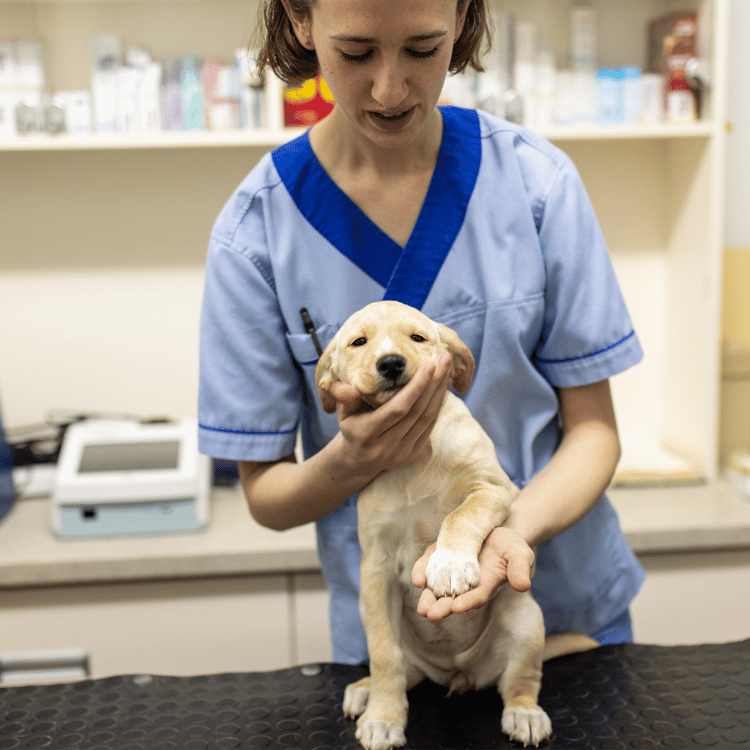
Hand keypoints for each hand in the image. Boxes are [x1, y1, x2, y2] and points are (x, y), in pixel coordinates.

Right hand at [328, 354, 451, 475]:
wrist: (358, 461)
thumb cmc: (352, 427)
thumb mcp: (343, 413)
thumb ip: (344, 398)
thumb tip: (346, 388)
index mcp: (366, 434)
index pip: (397, 409)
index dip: (415, 388)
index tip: (429, 365)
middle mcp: (385, 447)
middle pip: (416, 412)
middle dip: (433, 383)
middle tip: (444, 357)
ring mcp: (401, 453)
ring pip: (427, 419)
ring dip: (439, 391)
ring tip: (446, 367)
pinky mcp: (413, 455)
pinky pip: (430, 426)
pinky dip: (438, 404)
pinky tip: (442, 386)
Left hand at [411, 527, 534, 620]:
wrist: (496, 529)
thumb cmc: (510, 546)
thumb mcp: (520, 554)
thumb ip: (520, 569)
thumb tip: (523, 585)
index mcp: (486, 585)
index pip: (475, 597)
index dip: (467, 602)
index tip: (457, 607)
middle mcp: (467, 583)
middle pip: (453, 599)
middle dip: (442, 607)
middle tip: (431, 615)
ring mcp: (452, 572)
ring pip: (438, 588)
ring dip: (429, 598)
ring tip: (422, 609)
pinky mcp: (441, 558)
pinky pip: (430, 568)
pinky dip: (423, 573)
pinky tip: (418, 579)